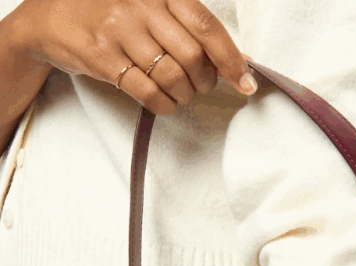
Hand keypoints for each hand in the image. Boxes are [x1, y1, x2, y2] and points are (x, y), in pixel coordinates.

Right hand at [12, 0, 256, 114]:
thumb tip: (236, 57)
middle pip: (193, 56)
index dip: (231, 59)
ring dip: (184, 95)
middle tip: (202, 86)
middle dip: (206, 81)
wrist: (48, 18)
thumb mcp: (147, 5)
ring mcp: (120, 30)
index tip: (247, 82)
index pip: (206, 25)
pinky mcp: (103, 58)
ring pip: (173, 77)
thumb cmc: (108, 11)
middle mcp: (140, 4)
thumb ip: (187, 25)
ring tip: (181, 94)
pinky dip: (164, 105)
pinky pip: (148, 92)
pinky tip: (164, 103)